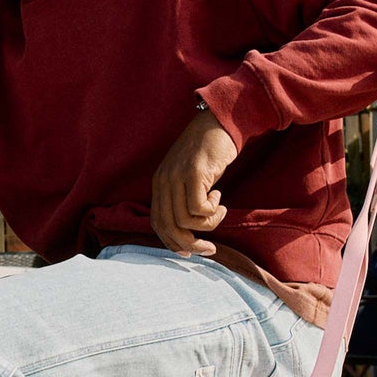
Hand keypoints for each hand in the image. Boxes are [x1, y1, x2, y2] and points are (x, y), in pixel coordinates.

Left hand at [150, 113, 238, 254]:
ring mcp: (176, 177)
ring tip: (219, 209)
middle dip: (190, 244)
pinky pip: (199, 207)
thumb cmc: (207, 154)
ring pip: (185, 220)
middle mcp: (163, 181)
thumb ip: (183, 200)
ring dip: (208, 223)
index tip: (191, 252)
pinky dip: (213, 210)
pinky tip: (219, 196)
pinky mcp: (193, 173)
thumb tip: (187, 233)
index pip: (158, 224)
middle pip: (169, 227)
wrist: (218, 123)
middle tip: (209, 248)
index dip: (172, 243)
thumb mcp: (188, 179)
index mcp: (159, 185)